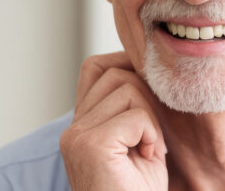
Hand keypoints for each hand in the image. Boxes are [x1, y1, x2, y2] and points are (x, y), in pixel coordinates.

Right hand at [60, 52, 167, 190]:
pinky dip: (152, 134)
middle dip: (145, 99)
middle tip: (152, 138)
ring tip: (148, 151)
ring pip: (128, 89)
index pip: (96, 68)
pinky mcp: (90, 145)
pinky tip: (149, 158)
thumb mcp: (140, 140)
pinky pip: (137, 115)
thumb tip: (149, 65)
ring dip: (150, 119)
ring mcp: (77, 136)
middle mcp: (72, 129)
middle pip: (116, 74)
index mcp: (80, 125)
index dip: (126, 67)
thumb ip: (135, 104)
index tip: (152, 91)